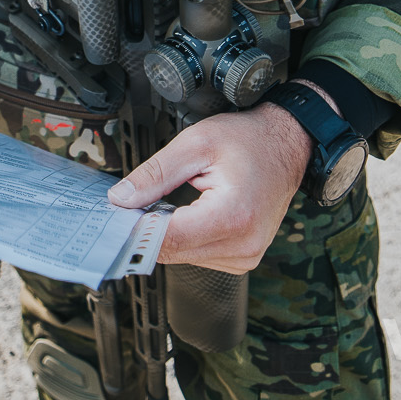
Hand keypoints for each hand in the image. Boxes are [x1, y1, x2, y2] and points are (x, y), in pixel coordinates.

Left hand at [106, 106, 311, 274]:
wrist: (286, 145)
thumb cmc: (248, 140)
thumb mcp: (195, 144)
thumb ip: (155, 174)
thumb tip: (120, 199)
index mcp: (234, 217)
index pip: (168, 239)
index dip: (135, 227)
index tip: (114, 214)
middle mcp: (243, 245)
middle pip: (172, 251)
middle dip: (147, 228)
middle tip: (134, 202)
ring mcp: (246, 256)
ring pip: (182, 257)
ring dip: (167, 233)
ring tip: (173, 201)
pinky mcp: (243, 258)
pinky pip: (198, 256)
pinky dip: (185, 237)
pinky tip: (189, 213)